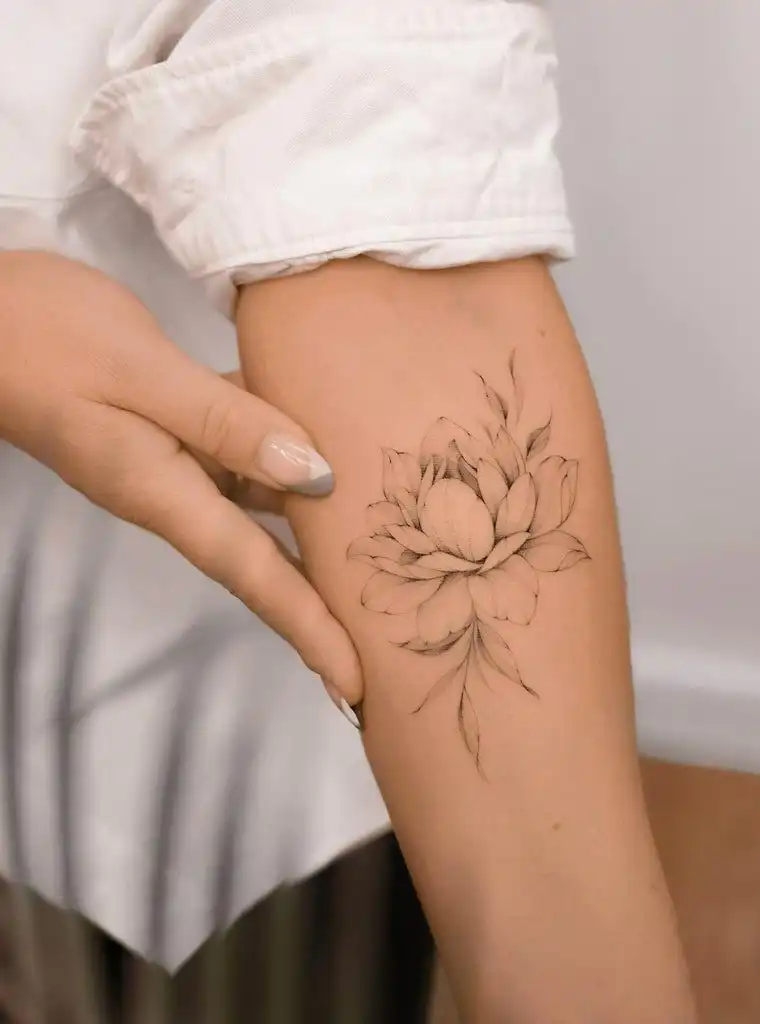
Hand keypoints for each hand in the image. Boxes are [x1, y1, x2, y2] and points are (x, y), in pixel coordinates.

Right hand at [0, 251, 361, 709]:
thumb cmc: (43, 336)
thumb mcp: (140, 376)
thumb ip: (227, 425)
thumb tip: (314, 476)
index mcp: (165, 494)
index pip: (255, 577)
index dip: (311, 631)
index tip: (357, 684)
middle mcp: (178, 488)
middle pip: (270, 555)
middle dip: (328, 600)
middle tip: (393, 640)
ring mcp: (178, 457)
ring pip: (268, 498)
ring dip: (322, 525)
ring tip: (389, 552)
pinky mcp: (180, 421)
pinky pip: (252, 443)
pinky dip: (296, 445)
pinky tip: (342, 437)